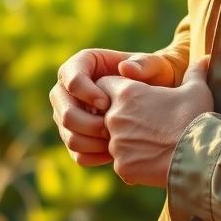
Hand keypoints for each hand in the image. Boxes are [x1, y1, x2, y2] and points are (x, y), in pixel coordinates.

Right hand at [49, 48, 175, 165]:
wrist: (153, 100)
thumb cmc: (153, 76)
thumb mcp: (155, 67)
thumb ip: (145, 64)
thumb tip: (125, 67)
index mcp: (82, 64)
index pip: (70, 79)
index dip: (86, 93)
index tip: (107, 104)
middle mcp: (67, 89)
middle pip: (64, 111)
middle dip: (88, 123)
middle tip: (111, 128)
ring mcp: (68, 114)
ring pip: (68, 135)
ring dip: (91, 142)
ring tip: (115, 141)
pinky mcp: (75, 136)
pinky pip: (76, 153)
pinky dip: (93, 156)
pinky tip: (113, 153)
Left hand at [95, 56, 212, 187]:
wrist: (200, 156)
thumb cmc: (196, 118)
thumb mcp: (197, 90)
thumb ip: (194, 72)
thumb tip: (205, 60)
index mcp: (127, 93)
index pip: (104, 85)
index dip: (116, 90)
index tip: (132, 97)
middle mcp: (114, 118)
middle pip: (106, 114)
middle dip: (122, 118)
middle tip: (146, 123)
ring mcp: (116, 144)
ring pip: (114, 141)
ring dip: (128, 142)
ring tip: (154, 144)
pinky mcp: (122, 167)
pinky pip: (123, 163)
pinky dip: (135, 162)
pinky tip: (155, 161)